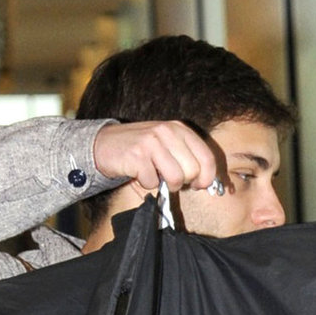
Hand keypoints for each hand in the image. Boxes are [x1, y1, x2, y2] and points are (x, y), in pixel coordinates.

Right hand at [92, 121, 218, 196]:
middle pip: (193, 171)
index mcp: (180, 129)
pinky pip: (153, 183)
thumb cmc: (143, 151)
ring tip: (155, 175)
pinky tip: (139, 173)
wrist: (106, 144)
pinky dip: (147, 184)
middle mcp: (168, 131)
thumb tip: (208, 184)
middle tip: (169, 177)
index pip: (207, 158)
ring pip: (176, 178)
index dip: (206, 178)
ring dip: (166, 185)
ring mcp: (152, 141)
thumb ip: (189, 159)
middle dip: (183, 182)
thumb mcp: (169, 146)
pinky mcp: (137, 154)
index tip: (198, 185)